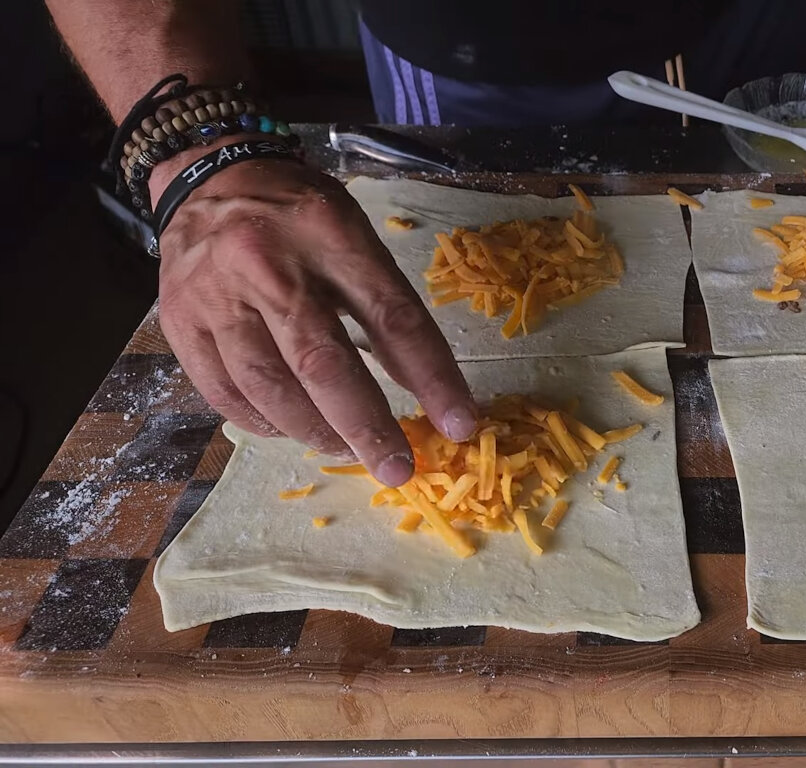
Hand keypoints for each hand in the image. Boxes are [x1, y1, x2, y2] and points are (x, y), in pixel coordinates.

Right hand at [152, 145, 476, 486]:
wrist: (209, 173)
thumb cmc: (298, 212)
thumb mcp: (353, 232)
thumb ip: (383, 301)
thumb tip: (423, 388)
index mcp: (329, 233)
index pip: (392, 316)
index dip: (431, 377)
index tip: (460, 423)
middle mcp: (268, 263)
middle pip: (324, 363)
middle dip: (367, 426)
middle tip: (397, 467)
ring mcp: (216, 295)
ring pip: (271, 387)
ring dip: (316, 432)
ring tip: (346, 448)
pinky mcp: (180, 322)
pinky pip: (225, 394)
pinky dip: (264, 423)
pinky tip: (293, 430)